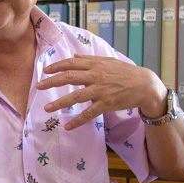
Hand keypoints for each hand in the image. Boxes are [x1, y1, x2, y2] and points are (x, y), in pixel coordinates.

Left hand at [37, 55, 166, 130]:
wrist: (144, 85)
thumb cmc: (126, 72)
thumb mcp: (108, 61)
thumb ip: (90, 59)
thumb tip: (75, 56)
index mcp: (95, 64)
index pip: (71, 63)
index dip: (57, 66)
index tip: (45, 70)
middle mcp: (96, 76)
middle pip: (69, 77)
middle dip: (52, 82)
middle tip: (39, 86)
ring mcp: (101, 90)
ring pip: (76, 96)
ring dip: (59, 102)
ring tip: (47, 108)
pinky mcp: (106, 103)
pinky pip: (89, 113)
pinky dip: (78, 120)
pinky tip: (68, 126)